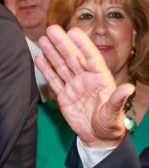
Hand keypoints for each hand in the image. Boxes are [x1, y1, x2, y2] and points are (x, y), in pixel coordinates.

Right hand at [36, 25, 133, 147]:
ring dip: (52, 52)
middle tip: (52, 29)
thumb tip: (128, 89)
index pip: (90, 58)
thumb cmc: (110, 125)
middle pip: (72, 58)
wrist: (97, 137)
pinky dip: (46, 69)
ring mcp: (73, 85)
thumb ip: (117, 100)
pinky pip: (53, 80)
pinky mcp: (63, 95)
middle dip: (62, 43)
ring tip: (43, 39)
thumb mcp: (114, 114)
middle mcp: (86, 78)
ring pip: (61, 66)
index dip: (82, 45)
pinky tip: (39, 58)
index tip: (73, 32)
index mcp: (100, 79)